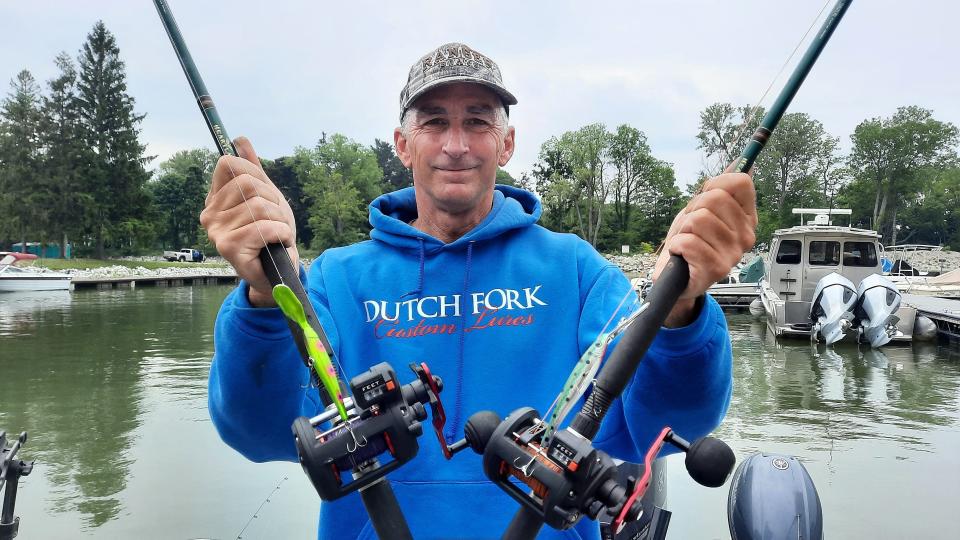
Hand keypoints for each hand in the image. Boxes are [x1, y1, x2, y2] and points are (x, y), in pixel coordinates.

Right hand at [200, 137, 298, 306]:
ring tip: (278, 234)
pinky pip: (265, 227)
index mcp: (215, 198)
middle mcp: (209, 214)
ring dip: (281, 220)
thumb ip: (252, 169)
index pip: (230, 164)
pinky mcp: (229, 248)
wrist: (277, 273)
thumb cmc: (271, 235)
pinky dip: (282, 234)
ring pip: (260, 206)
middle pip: (248, 183)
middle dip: (274, 201)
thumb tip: (240, 140)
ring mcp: (216, 231)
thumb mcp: (266, 197)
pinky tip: (279, 244)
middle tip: (276, 220)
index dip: (257, 175)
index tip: (266, 196)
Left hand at [652, 164, 757, 325]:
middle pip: (714, 198)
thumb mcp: (704, 209)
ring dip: (684, 230)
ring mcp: (733, 254)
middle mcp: (746, 235)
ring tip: (688, 242)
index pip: (740, 182)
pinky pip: (688, 242)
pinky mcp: (716, 269)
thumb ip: (722, 187)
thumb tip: (742, 161)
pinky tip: (682, 255)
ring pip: (698, 219)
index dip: (715, 184)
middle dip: (693, 209)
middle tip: (691, 227)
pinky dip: (677, 245)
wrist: (676, 277)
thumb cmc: (691, 241)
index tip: (704, 198)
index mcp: (747, 218)